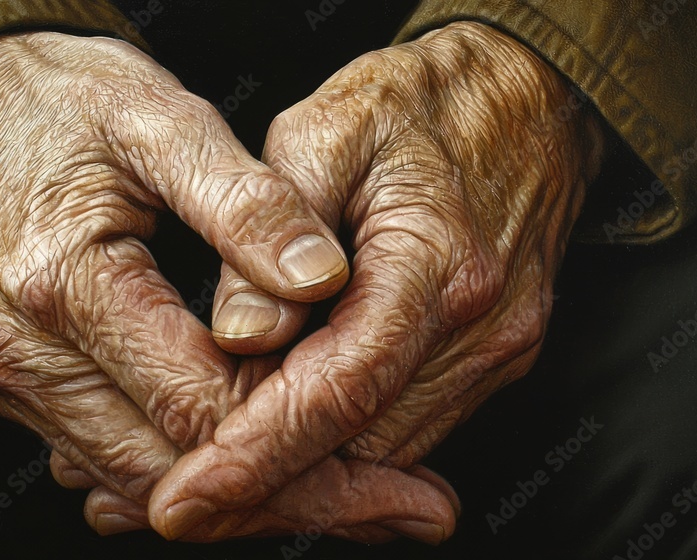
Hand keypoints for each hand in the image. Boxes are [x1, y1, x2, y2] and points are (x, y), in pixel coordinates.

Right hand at [0, 31, 456, 540]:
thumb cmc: (57, 100)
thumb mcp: (158, 117)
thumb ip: (242, 201)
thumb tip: (319, 277)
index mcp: (64, 284)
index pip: (198, 404)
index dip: (299, 433)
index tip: (387, 447)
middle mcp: (24, 356)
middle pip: (174, 473)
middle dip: (294, 496)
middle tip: (402, 506)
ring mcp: (11, 384)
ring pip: (143, 486)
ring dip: (250, 499)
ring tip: (356, 494)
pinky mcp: (17, 390)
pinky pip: (110, 462)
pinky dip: (191, 472)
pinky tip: (262, 461)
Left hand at [148, 22, 603, 536]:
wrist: (528, 99)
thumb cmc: (418, 104)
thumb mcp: (325, 133)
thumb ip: (273, 235)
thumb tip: (237, 339)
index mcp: (437, 266)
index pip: (339, 389)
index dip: (255, 455)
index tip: (183, 498)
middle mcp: (480, 329)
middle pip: (359, 446)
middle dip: (261, 484)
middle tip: (168, 502)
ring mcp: (495, 352)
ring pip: (381, 453)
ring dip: (295, 471)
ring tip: (205, 472)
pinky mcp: (491, 358)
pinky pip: (404, 425)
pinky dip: (336, 441)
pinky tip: (277, 430)